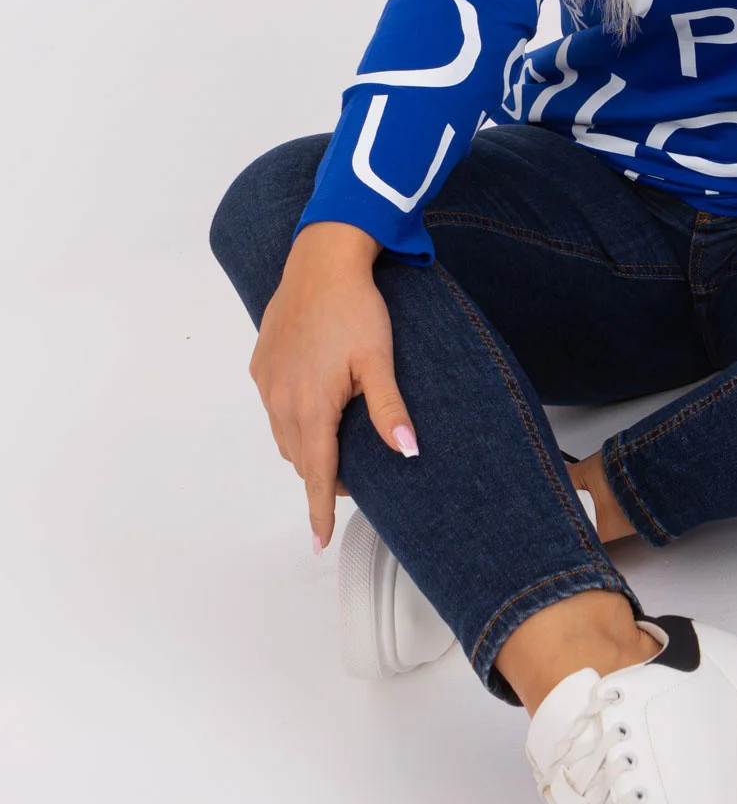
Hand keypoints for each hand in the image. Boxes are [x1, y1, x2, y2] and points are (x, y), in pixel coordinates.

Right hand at [248, 222, 418, 550]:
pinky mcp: (261, 365)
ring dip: (307, 450)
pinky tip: (313, 408)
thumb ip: (390, 411)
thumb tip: (407, 453)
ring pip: (285, 436)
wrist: (320, 262)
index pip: (318, 474)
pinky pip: (274, 408)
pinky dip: (292, 422)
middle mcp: (282, 400)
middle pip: (301, 459)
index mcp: (312, 406)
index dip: (320, 510)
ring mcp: (268, 382)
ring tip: (336, 447)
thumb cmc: (355, 308)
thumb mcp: (379, 361)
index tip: (318, 541)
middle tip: (355, 481)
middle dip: (323, 478)